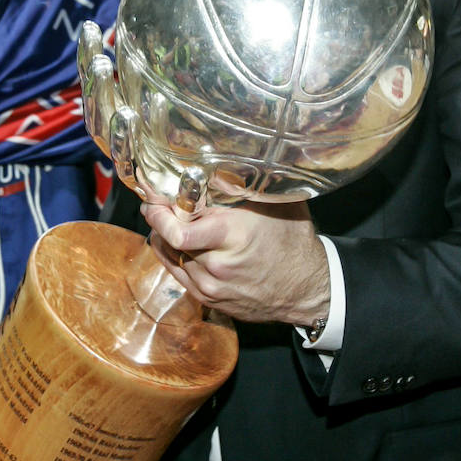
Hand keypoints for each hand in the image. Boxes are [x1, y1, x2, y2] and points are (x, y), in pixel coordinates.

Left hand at [140, 201, 329, 326]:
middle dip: (158, 215)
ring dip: (163, 234)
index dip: (160, 206)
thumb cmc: (293, 240)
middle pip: (169, 237)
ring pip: (168, 254)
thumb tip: (214, 161)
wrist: (307, 288)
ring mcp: (211, 285)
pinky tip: (174, 239)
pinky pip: (175, 272)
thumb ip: (244, 185)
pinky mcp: (207, 298)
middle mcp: (218, 262)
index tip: (152, 191)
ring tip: (165, 217)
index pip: (178, 224)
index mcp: (233, 234)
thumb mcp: (275, 203)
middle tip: (154, 201)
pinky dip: (170, 253)